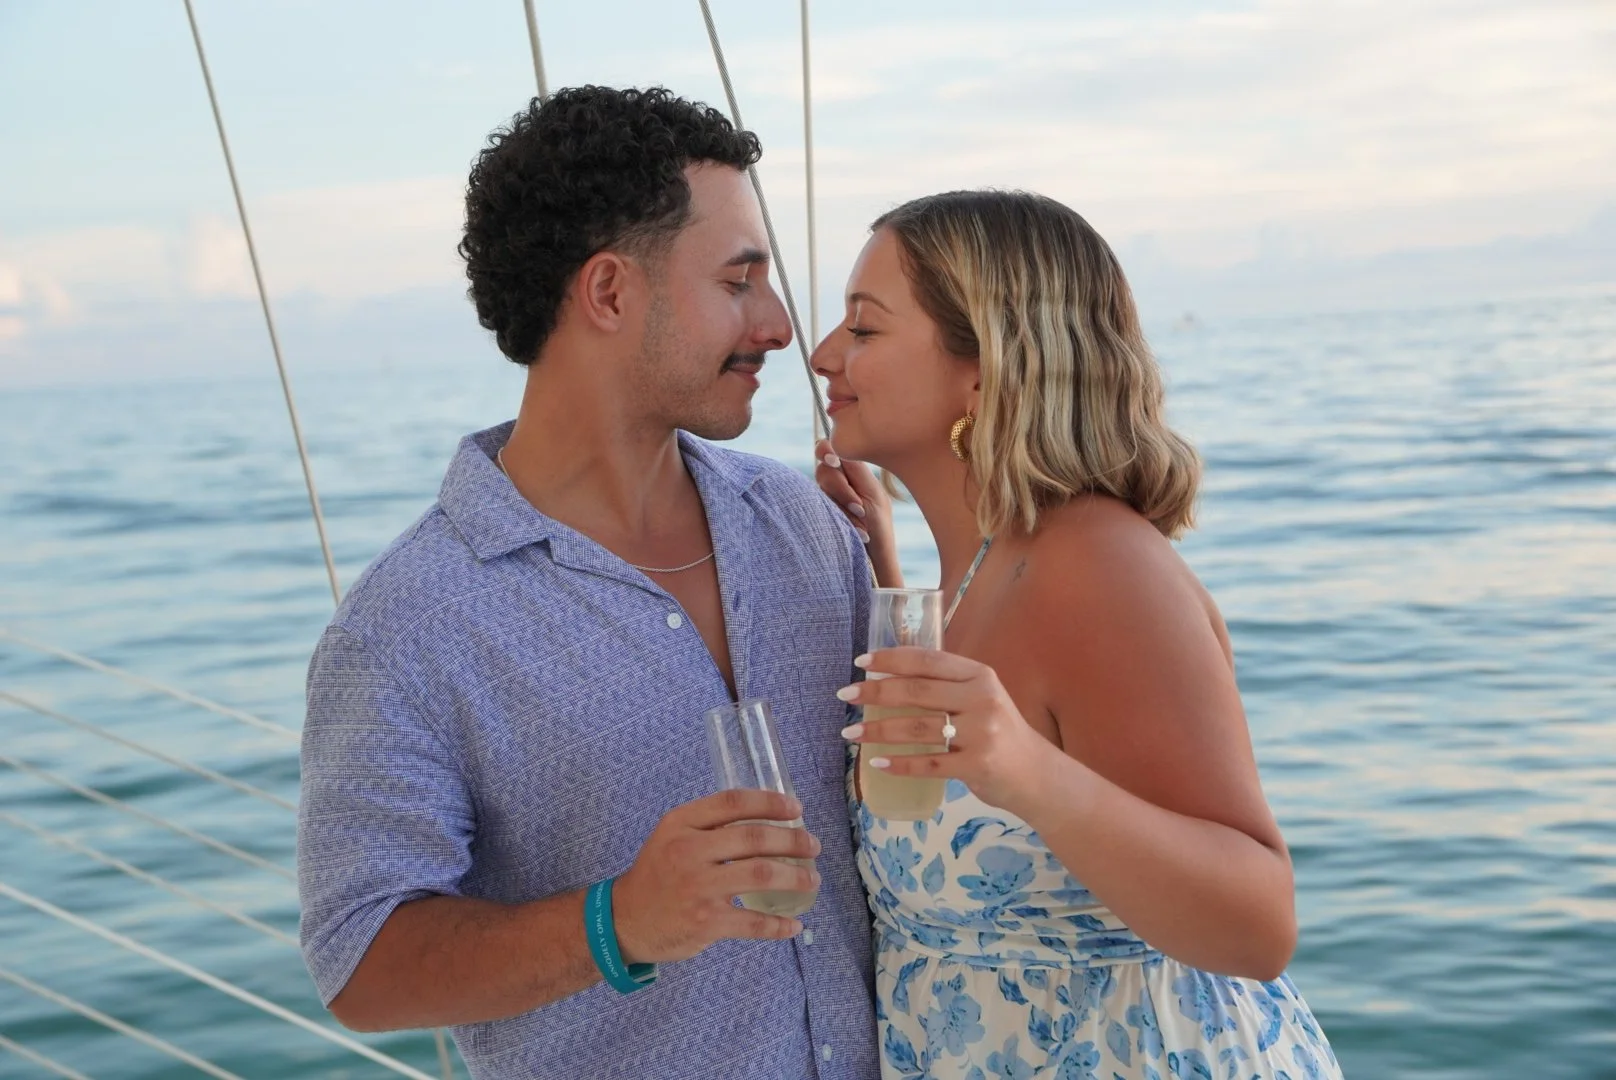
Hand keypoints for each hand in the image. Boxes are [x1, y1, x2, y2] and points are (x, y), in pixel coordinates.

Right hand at [611, 789, 820, 964]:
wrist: (625, 919)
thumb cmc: (659, 873)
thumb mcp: (673, 835)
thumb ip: (710, 824)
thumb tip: (769, 819)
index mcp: (682, 823)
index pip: (733, 803)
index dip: (770, 802)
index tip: (796, 808)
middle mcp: (688, 850)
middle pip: (754, 838)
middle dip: (792, 840)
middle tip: (813, 846)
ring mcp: (698, 887)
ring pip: (760, 874)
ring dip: (795, 877)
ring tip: (812, 880)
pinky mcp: (704, 922)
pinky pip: (752, 922)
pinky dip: (778, 925)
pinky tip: (794, 925)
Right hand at [813, 438, 900, 586]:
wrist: (877, 556)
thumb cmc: (878, 525)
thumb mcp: (871, 495)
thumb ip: (853, 470)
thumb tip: (835, 447)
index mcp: (852, 472)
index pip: (828, 448)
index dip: (826, 451)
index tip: (834, 462)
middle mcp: (835, 483)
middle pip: (823, 471)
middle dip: (841, 490)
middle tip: (859, 507)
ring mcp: (827, 499)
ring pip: (821, 491)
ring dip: (843, 507)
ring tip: (862, 521)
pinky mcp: (821, 514)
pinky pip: (821, 510)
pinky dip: (843, 521)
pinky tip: (858, 532)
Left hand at [837, 647, 1049, 815]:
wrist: (1036, 775)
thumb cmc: (999, 732)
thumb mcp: (981, 698)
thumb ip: (947, 686)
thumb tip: (887, 676)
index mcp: (980, 676)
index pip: (928, 660)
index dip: (891, 658)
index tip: (861, 662)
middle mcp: (982, 699)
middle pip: (917, 691)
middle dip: (875, 692)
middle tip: (846, 695)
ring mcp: (982, 734)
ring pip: (917, 728)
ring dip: (878, 730)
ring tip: (850, 734)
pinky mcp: (978, 766)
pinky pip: (929, 764)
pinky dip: (900, 764)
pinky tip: (877, 763)